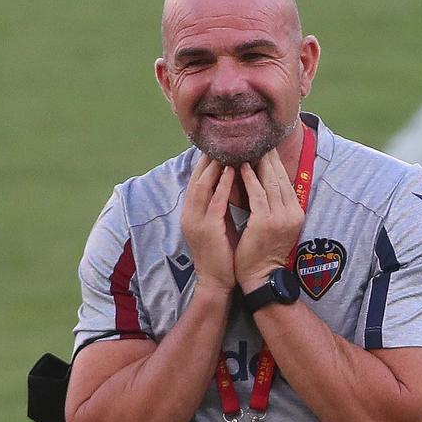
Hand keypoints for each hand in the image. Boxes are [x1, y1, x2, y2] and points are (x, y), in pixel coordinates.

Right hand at [177, 156, 238, 291]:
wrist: (216, 282)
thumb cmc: (222, 254)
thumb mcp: (218, 225)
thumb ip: (221, 205)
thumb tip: (231, 184)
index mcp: (191, 212)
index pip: (196, 181)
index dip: (205, 162)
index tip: (217, 145)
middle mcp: (190, 213)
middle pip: (197, 178)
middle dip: (208, 158)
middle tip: (220, 139)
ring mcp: (196, 221)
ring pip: (203, 186)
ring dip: (215, 166)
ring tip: (226, 148)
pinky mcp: (208, 229)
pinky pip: (215, 202)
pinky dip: (222, 184)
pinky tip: (232, 171)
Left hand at [234, 148, 306, 290]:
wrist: (261, 277)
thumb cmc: (263, 252)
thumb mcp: (277, 226)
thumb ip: (276, 206)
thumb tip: (268, 183)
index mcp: (296, 213)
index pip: (286, 182)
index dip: (276, 163)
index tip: (267, 147)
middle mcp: (292, 213)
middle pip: (280, 178)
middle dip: (269, 158)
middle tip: (258, 140)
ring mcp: (280, 218)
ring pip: (269, 183)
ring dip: (258, 163)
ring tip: (248, 148)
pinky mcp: (265, 222)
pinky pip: (257, 194)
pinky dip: (249, 178)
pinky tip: (241, 166)